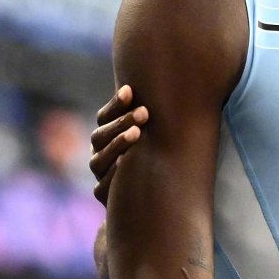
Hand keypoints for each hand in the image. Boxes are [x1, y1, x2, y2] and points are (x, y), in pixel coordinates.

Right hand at [89, 85, 147, 204]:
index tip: (130, 90)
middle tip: (144, 112)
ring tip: (137, 133)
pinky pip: (103, 186)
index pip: (104, 117)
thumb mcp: (155, 134)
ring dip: (118, 144)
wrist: (151, 201)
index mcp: (108, 135)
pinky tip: (127, 164)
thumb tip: (178, 78)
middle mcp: (100, 153)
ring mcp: (100, 175)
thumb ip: (154, 113)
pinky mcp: (103, 196)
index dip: (116, 104)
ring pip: (99, 159)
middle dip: (122, 121)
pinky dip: (114, 175)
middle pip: (101, 135)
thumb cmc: (156, 157)